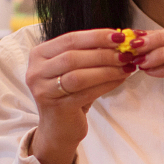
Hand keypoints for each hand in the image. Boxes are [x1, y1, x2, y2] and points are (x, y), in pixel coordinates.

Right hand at [26, 28, 136, 163]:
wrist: (59, 127)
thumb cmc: (69, 93)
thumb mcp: (74, 68)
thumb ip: (90, 52)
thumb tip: (121, 39)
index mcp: (39, 54)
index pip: (70, 39)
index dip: (96, 36)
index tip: (120, 36)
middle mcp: (36, 71)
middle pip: (73, 56)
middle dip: (104, 53)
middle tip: (127, 53)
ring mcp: (44, 90)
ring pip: (79, 76)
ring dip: (107, 69)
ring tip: (127, 66)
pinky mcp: (57, 107)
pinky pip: (86, 93)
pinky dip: (107, 84)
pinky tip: (120, 80)